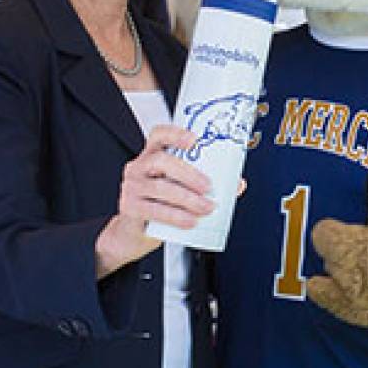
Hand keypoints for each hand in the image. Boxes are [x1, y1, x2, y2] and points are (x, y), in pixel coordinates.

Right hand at [95, 125, 213, 277]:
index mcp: (152, 155)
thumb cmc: (160, 204)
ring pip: (160, 187)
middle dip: (188, 174)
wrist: (135, 232)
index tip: (194, 141)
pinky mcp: (129, 207)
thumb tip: (237, 184)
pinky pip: (153, 210)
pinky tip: (190, 221)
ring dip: (187, 199)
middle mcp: (138, 167)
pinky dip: (175, 216)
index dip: (175, 134)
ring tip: (206, 208)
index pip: (158, 135)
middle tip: (208, 188)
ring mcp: (131, 186)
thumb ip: (205, 184)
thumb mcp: (179, 190)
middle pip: (161, 161)